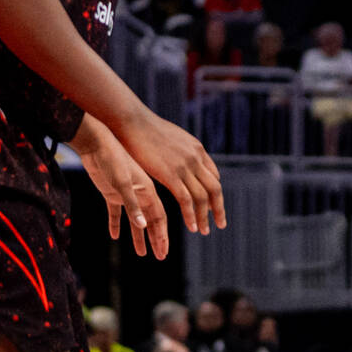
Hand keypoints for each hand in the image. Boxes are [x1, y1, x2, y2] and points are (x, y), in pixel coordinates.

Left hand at [72, 117, 165, 257]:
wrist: (95, 143)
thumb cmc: (113, 160)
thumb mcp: (123, 183)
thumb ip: (133, 204)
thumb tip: (143, 226)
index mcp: (148, 192)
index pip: (159, 218)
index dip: (162, 235)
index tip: (164, 252)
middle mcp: (140, 194)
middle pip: (151, 221)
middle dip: (156, 239)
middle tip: (160, 257)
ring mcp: (126, 194)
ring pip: (135, 220)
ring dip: (138, 236)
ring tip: (141, 253)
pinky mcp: (110, 192)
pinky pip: (115, 213)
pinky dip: (116, 224)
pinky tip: (115, 236)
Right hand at [111, 107, 224, 236]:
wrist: (131, 121)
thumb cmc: (143, 128)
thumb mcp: (171, 137)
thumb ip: (179, 149)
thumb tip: (177, 153)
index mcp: (197, 149)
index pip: (213, 175)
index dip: (214, 192)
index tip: (214, 204)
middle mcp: (196, 159)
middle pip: (215, 189)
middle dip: (218, 208)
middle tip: (220, 224)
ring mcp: (185, 167)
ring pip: (203, 197)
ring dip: (205, 216)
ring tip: (204, 231)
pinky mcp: (170, 175)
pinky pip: (186, 200)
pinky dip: (191, 215)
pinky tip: (192, 226)